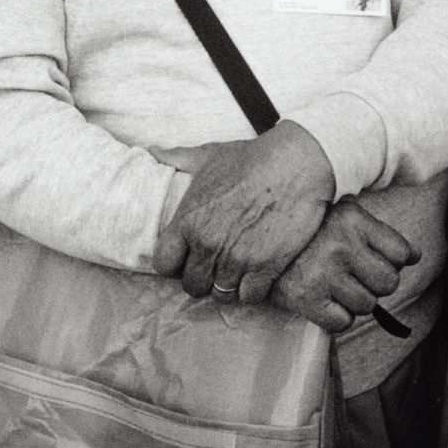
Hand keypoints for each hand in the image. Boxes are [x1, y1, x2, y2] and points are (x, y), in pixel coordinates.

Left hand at [150, 121, 333, 304]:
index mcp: (188, 220)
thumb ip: (177, 158)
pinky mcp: (266, 267)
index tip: (186, 258)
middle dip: (202, 278)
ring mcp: (237, 258)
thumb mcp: (208, 156)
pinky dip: (253, 289)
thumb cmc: (251, 158)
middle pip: (192, 285)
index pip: (163, 263)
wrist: (296, 163)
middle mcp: (208, 243)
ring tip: (237, 269)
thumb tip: (152, 151)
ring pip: (221, 294)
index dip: (174, 264)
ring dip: (228, 285)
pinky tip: (258, 272)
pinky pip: (249, 297)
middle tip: (215, 266)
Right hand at [270, 197, 418, 332]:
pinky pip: (342, 321)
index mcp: (352, 220)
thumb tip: (415, 257)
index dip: (393, 261)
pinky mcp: (306, 298)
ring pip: (368, 305)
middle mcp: (341, 245)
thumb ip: (380, 234)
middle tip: (353, 274)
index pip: (402, 253)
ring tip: (334, 285)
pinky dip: (336, 317)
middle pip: (389, 283)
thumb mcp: (344, 216)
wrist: (256, 240)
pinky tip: (323, 299)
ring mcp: (323, 273)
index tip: (375, 258)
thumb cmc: (308, 230)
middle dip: (375, 283)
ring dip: (355, 301)